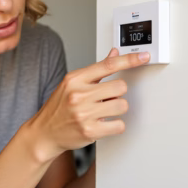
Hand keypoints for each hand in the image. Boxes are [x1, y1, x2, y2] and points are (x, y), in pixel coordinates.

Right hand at [29, 48, 149, 160]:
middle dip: (117, 94)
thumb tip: (114, 54)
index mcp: (75, 79)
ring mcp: (84, 113)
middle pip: (120, 87)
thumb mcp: (72, 84)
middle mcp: (79, 95)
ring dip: (117, 109)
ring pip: (122, 106)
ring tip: (103, 111)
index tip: (144, 57)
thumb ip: (96, 71)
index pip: (108, 66)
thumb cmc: (58, 107)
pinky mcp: (90, 131)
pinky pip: (119, 125)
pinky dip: (115, 125)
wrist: (44, 132)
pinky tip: (103, 124)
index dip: (129, 60)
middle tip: (105, 99)